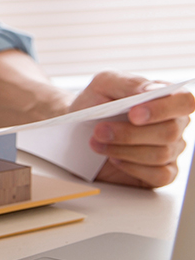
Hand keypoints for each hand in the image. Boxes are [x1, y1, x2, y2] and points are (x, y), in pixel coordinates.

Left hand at [70, 72, 193, 187]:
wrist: (77, 129)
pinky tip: (114, 159)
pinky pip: (159, 176)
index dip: (162, 109)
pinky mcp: (162, 173)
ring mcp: (172, 150)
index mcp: (168, 98)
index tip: (133, 114)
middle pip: (169, 132)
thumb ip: (129, 83)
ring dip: (123, 149)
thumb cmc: (95, 103)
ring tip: (97, 142)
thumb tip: (150, 91)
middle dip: (130, 133)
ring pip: (160, 154)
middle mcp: (176, 124)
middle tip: (99, 131)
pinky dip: (133, 167)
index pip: (184, 102)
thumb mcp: (105, 84)